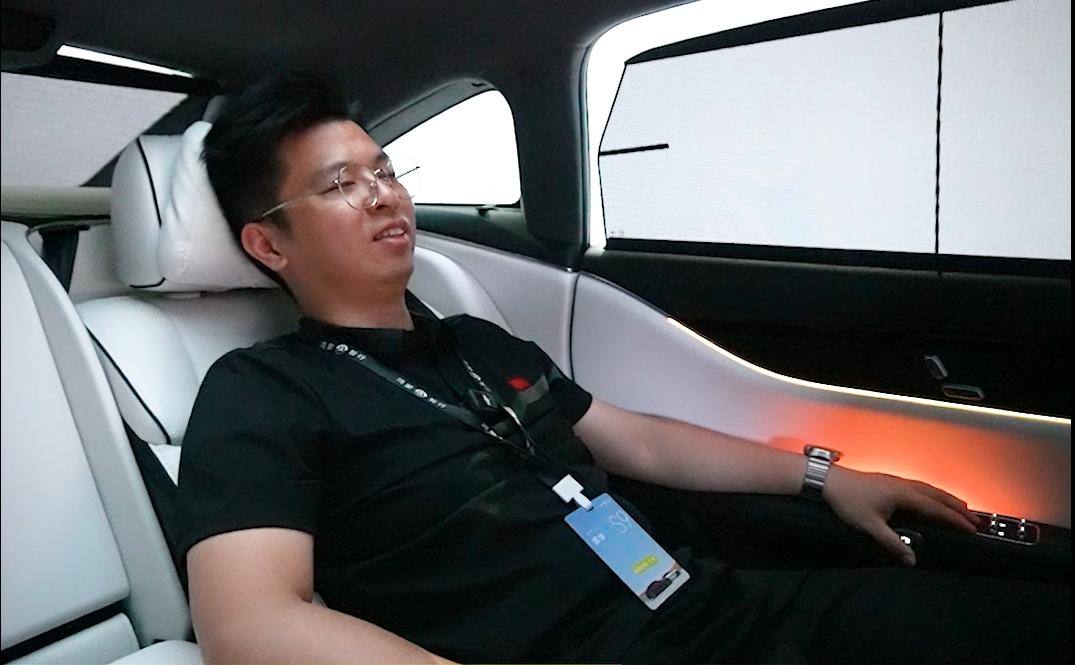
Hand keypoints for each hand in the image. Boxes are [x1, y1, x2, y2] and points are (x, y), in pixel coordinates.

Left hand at [822, 466, 979, 565]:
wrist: (828, 480)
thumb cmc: (848, 502)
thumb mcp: (869, 526)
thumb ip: (892, 543)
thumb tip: (911, 560)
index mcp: (903, 494)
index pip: (936, 508)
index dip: (955, 519)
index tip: (972, 529)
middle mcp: (904, 484)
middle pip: (937, 495)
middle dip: (957, 508)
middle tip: (975, 520)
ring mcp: (896, 480)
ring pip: (928, 488)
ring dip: (946, 498)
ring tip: (961, 507)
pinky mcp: (888, 479)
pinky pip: (918, 486)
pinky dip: (932, 493)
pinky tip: (929, 497)